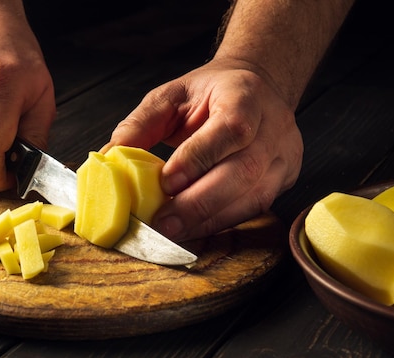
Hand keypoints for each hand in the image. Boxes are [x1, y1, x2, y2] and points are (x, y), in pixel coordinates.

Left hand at [106, 58, 302, 240]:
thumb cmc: (212, 92)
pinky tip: (195, 229)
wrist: (257, 88)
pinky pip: (255, 208)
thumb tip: (109, 157)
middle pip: (244, 170)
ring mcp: (284, 155)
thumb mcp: (172, 95)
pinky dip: (222, 222)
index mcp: (245, 95)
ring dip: (210, 219)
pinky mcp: (284, 177)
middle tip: (164, 224)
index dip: (199, 158)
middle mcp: (273, 127)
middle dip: (200, 203)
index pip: (230, 129)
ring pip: (254, 196)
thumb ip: (141, 123)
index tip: (166, 183)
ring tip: (174, 232)